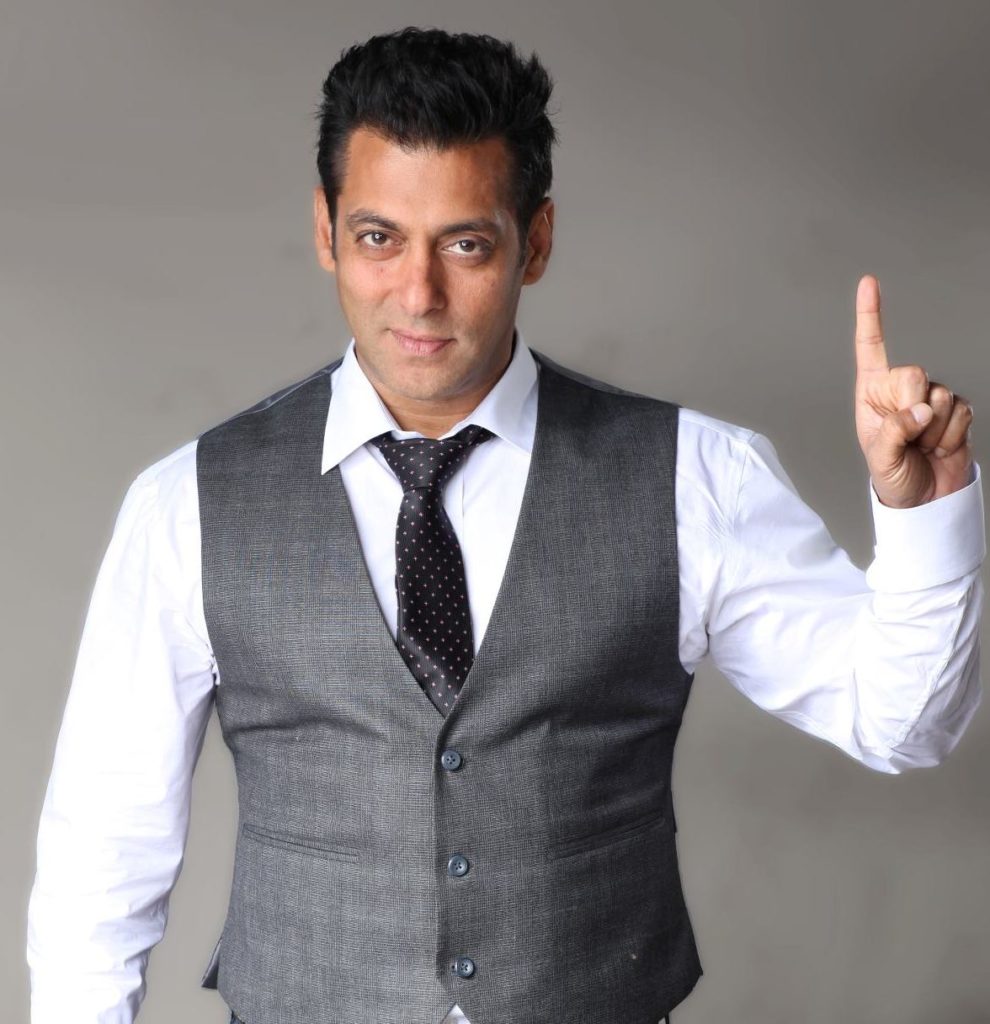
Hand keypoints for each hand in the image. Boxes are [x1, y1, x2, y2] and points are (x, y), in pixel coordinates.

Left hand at [854, 274, 974, 507]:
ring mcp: (930, 396)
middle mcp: (900, 388)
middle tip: (907, 437)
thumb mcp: (882, 457)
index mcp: (872, 392)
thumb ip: (895, 431)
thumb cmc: (892, 475)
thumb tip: (921, 410)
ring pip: (940, 396)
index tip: (869, 282)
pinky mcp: (955, 408)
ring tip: (921, 445)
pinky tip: (939, 445)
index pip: (871, 348)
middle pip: (914, 373)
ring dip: (932, 430)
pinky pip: (960, 412)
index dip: (870, 315)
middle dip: (913, 409)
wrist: (924, 497)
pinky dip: (951, 435)